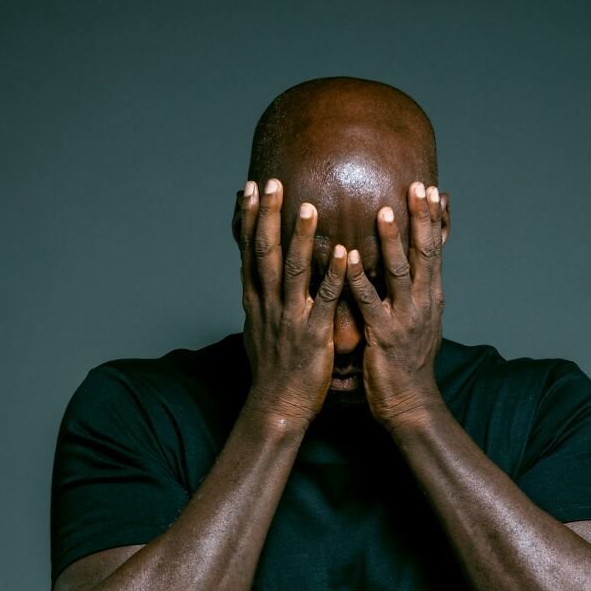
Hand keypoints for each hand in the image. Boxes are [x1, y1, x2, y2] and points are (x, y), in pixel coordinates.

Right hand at [239, 178, 346, 429]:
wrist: (277, 407)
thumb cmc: (274, 369)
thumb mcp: (260, 328)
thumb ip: (262, 299)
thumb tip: (257, 278)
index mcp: (256, 301)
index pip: (248, 252)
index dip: (248, 219)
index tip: (249, 189)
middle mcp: (268, 305)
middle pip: (264, 253)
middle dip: (267, 216)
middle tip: (272, 183)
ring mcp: (289, 319)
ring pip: (293, 272)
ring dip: (301, 238)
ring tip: (309, 206)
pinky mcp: (312, 336)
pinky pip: (324, 301)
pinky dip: (332, 276)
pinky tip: (342, 254)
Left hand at [344, 181, 444, 428]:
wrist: (410, 403)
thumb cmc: (409, 360)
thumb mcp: (421, 319)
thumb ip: (418, 289)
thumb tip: (417, 265)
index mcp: (431, 296)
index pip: (436, 250)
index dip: (434, 219)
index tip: (430, 187)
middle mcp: (423, 303)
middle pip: (425, 254)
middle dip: (421, 219)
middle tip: (416, 186)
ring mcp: (405, 319)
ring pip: (400, 274)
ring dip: (392, 243)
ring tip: (382, 212)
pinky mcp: (383, 336)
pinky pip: (370, 303)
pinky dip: (359, 279)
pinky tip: (348, 259)